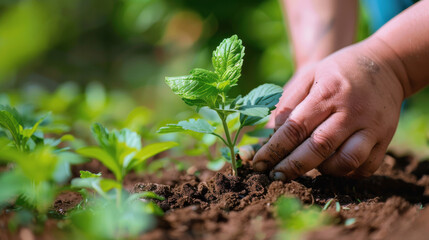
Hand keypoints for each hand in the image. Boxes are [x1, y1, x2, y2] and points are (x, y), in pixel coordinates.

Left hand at [252, 40, 404, 180]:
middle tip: (275, 176)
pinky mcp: (385, 139)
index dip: (274, 149)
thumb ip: (288, 103)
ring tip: (310, 164)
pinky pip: (366, 167)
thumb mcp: (309, 75)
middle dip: (292, 166)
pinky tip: (332, 166)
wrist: (386, 65)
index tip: (258, 163)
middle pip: (318, 148)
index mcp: (328, 93)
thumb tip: (270, 135)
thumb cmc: (338, 71)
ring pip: (345, 161)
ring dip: (323, 170)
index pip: (295, 128)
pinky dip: (346, 173)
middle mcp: (351, 111)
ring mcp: (371, 127)